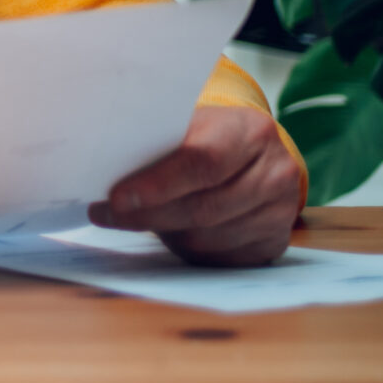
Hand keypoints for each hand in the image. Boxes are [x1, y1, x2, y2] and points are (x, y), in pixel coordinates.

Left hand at [89, 104, 304, 266]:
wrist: (253, 155)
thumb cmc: (209, 136)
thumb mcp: (191, 125)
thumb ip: (160, 144)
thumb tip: (102, 167)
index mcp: (252, 132)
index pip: (202, 162)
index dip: (157, 184)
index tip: (116, 197)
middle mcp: (276, 172)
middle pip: (203, 207)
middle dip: (148, 215)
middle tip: (107, 214)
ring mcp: (280, 211)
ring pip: (208, 238)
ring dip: (165, 233)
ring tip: (136, 219)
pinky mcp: (274, 242)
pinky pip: (220, 258)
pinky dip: (187, 250)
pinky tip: (169, 232)